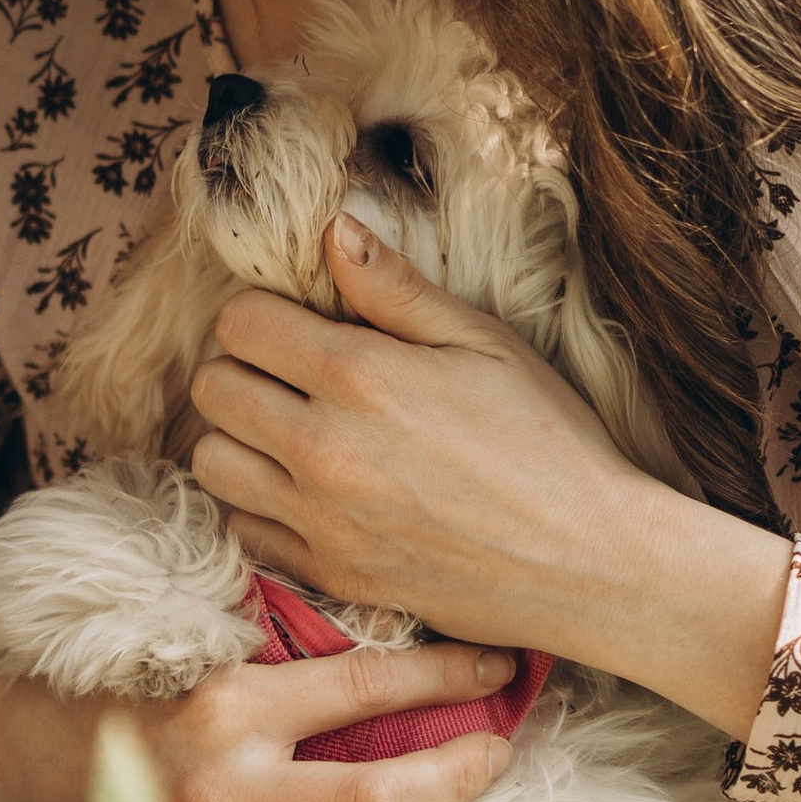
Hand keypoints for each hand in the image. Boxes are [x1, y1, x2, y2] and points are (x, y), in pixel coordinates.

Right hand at [0, 642, 516, 801]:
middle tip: (497, 761)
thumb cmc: (109, 702)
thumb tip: (394, 663)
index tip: (502, 664)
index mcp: (227, 708)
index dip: (445, 670)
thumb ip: (282, 672)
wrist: (4, 769)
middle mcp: (227, 792)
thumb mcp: (192, 663)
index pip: (364, 683)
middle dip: (455, 779)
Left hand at [188, 213, 788, 740]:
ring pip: (210, 462)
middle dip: (244, 369)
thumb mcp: (484, 342)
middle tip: (294, 374)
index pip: (238, 322)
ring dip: (240, 438)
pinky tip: (308, 491)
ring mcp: (318, 518)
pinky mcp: (327, 573)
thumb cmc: (550, 442)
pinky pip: (242, 530)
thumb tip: (331, 228)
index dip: (264, 313)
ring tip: (292, 430)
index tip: (301, 323)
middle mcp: (322, 448)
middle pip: (211, 388)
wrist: (590, 563)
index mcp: (358, 376)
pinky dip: (258, 506)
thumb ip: (395, 287)